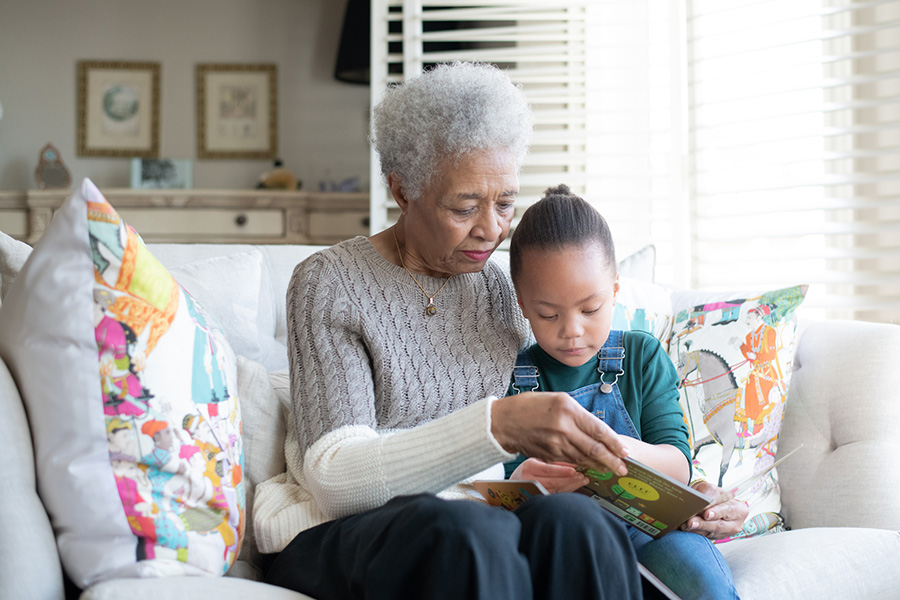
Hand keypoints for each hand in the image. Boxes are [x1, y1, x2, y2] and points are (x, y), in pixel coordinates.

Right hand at [491, 392, 629, 475]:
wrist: (503, 422)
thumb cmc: (530, 406)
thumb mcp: (557, 399)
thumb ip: (578, 414)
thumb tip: (597, 431)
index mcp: (567, 409)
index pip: (598, 430)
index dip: (615, 443)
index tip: (626, 451)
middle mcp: (563, 428)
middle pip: (594, 449)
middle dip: (612, 461)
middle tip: (624, 468)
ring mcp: (555, 444)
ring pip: (584, 458)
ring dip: (599, 466)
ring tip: (611, 470)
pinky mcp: (548, 455)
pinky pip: (570, 462)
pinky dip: (582, 465)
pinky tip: (590, 468)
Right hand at [511, 458, 589, 493]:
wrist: (512, 485)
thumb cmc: (525, 471)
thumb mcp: (535, 461)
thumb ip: (552, 462)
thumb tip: (572, 462)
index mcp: (529, 467)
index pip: (548, 470)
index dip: (562, 471)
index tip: (575, 470)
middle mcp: (530, 480)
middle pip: (553, 481)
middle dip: (570, 479)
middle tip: (582, 476)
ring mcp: (533, 491)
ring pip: (556, 490)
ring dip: (571, 485)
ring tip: (582, 480)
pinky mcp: (538, 499)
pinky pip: (555, 495)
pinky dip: (566, 491)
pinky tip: (575, 487)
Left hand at [680, 480, 748, 539]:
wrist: (710, 500)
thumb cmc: (712, 493)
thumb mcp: (711, 489)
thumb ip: (708, 494)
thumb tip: (702, 503)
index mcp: (739, 508)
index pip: (727, 510)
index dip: (717, 512)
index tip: (706, 514)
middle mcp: (735, 523)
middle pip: (719, 525)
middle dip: (703, 524)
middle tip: (691, 522)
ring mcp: (725, 532)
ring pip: (710, 532)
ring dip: (696, 529)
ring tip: (685, 525)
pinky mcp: (716, 536)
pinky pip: (705, 536)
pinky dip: (694, 532)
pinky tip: (685, 528)